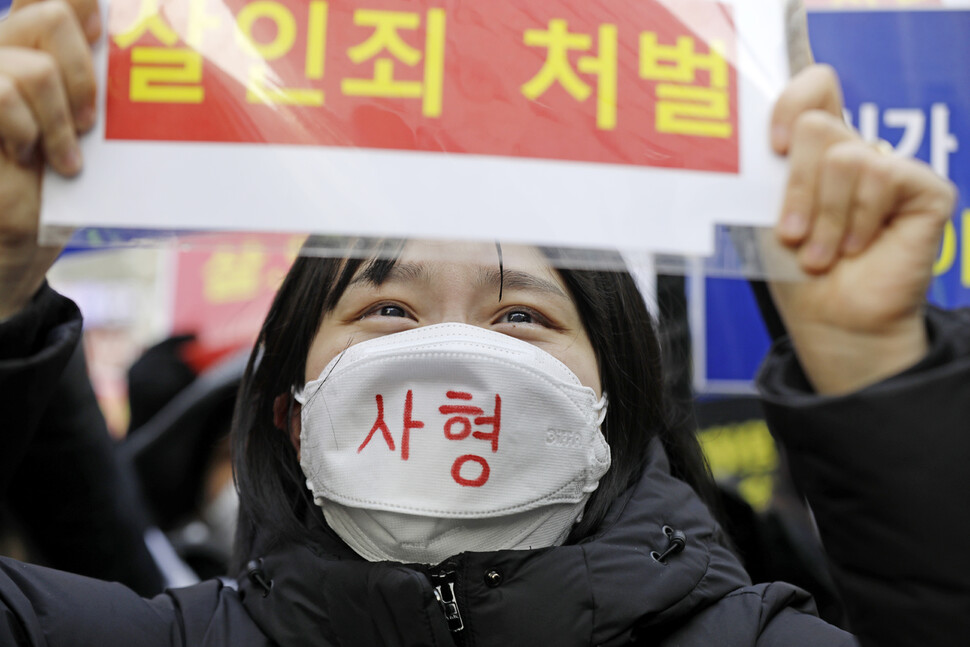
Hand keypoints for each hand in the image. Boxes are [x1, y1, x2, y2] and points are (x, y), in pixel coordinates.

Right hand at [0, 0, 99, 319]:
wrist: (6, 256)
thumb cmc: (54, 202)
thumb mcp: (88, 147)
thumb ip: (101, 103)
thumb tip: (161, 73)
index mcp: (31, 54)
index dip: (81, 0)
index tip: (103, 29)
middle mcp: (0, 57)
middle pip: (48, 14)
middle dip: (85, 72)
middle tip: (91, 123)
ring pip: (30, 66)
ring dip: (60, 117)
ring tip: (65, 157)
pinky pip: (1, 92)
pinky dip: (27, 128)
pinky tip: (29, 156)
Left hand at [768, 65, 956, 394]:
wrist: (829, 319)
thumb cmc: (794, 269)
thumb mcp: (762, 212)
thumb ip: (761, 168)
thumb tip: (745, 134)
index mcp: (816, 150)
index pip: (815, 87)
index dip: (791, 102)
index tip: (773, 148)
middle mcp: (857, 151)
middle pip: (816, 125)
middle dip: (795, 189)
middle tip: (793, 234)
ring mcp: (893, 167)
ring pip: (845, 156)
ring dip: (824, 217)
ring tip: (821, 254)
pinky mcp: (926, 189)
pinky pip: (882, 177)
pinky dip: (858, 220)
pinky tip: (858, 248)